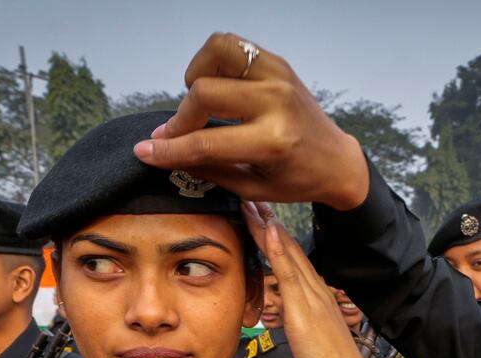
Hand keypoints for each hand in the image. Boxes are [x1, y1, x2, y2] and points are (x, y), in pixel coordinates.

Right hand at [134, 33, 370, 209]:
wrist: (336, 159)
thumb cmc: (295, 179)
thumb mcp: (252, 188)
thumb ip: (207, 168)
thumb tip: (161, 150)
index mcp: (273, 141)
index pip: (206, 141)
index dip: (169, 148)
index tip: (145, 151)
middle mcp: (276, 102)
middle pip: (205, 93)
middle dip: (181, 118)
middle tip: (179, 133)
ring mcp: (278, 75)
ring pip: (216, 53)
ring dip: (197, 77)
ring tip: (200, 101)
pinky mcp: (277, 62)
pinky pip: (231, 46)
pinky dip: (212, 61)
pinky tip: (216, 85)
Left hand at [240, 202, 382, 357]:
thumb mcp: (312, 340)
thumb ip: (301, 323)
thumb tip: (289, 315)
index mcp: (317, 298)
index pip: (293, 260)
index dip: (275, 236)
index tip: (260, 216)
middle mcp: (317, 291)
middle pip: (290, 249)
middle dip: (270, 222)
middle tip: (251, 196)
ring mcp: (313, 297)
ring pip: (289, 254)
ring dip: (270, 226)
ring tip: (252, 202)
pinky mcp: (306, 309)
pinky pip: (290, 273)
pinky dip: (280, 249)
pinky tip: (270, 230)